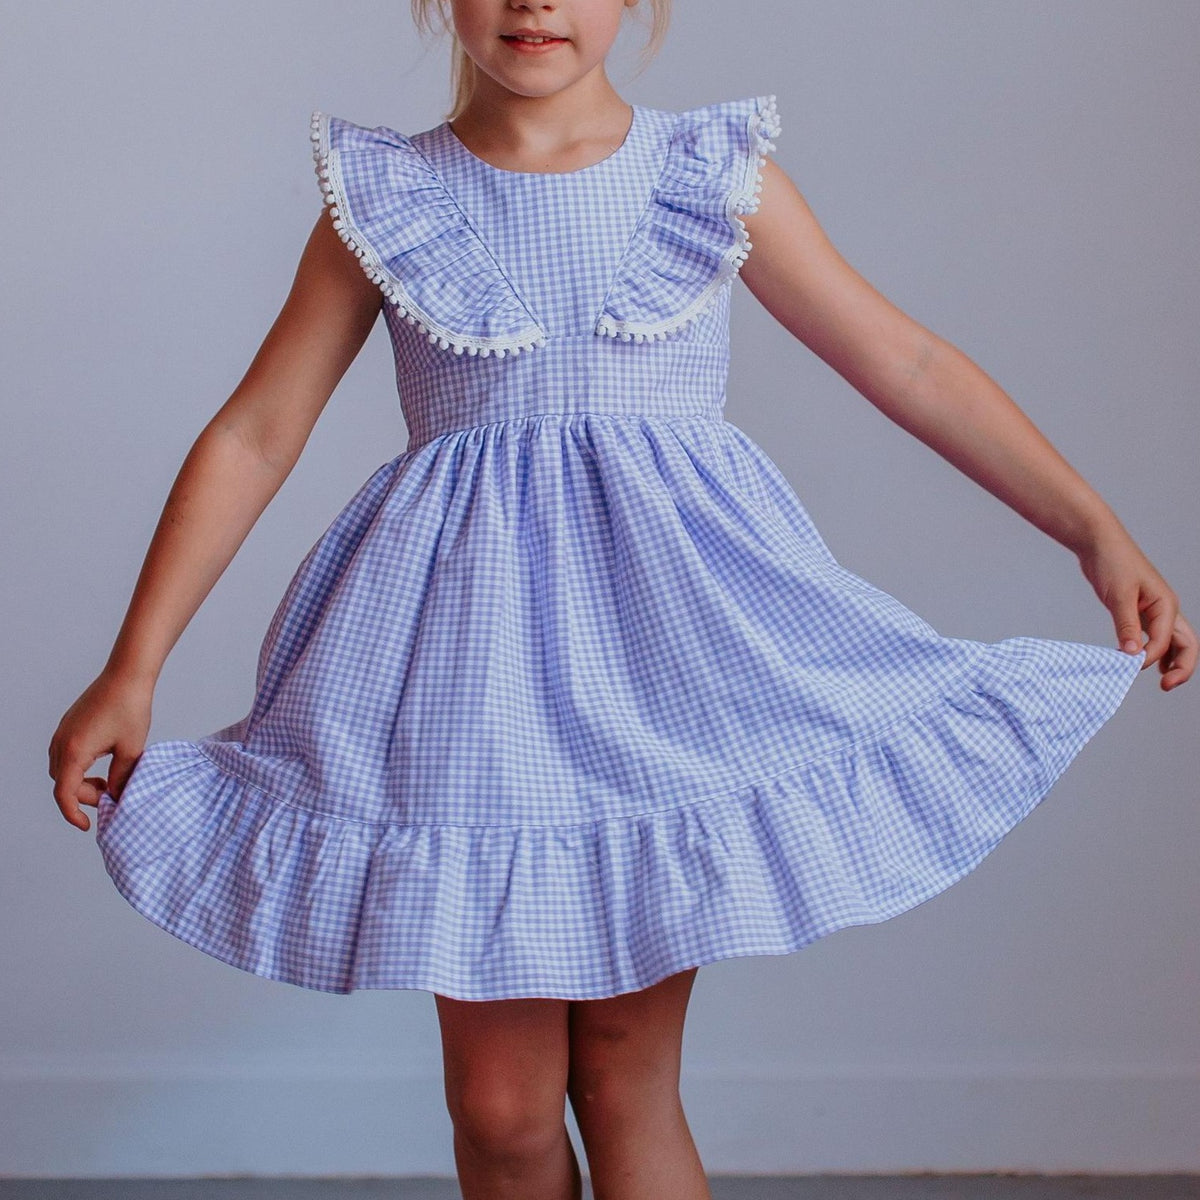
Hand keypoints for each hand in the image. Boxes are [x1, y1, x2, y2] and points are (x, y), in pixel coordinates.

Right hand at [48, 672, 153, 830]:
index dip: (73, 814)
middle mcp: (62, 742)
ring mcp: (63, 732)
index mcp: (75, 751)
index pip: (64, 794)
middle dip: (84, 796)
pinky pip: (66, 755)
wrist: (126, 675)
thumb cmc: (130, 708)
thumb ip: (122, 777)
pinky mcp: (69, 725)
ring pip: (63, 770)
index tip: (88, 825)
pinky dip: (80, 767)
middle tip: (111, 796)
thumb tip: (118, 796)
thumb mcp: (131, 749)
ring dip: (81, 782)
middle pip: (63, 783)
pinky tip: (103, 765)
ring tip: (108, 782)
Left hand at [1076, 528, 1194, 691]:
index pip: (1165, 640)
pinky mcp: (1139, 611)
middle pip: (1185, 643)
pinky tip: (1145, 663)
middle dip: (1182, 666)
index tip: (1130, 665)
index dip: (1151, 656)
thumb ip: (1126, 624)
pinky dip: (1155, 651)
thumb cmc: (1112, 561)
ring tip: (1165, 682)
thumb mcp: (1118, 595)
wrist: (1098, 542)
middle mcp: (1166, 608)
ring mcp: (1154, 610)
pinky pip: (1154, 636)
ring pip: (1172, 641)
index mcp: (1166, 604)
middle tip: (1167, 686)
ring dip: (1172, 661)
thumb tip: (1132, 654)